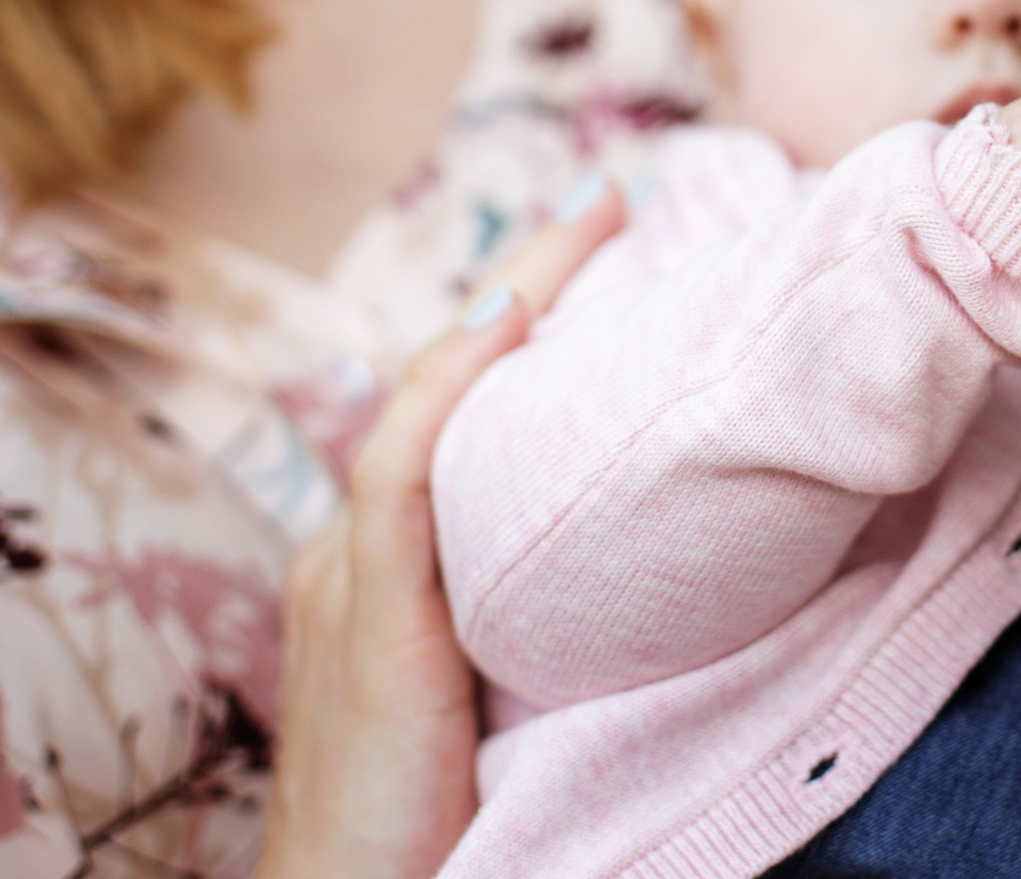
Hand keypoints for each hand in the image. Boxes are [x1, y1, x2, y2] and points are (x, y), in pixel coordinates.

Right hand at [256, 185, 626, 878]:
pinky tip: (503, 323)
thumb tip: (667, 556)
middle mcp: (358, 547)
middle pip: (442, 381)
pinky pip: (402, 474)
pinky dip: (450, 389)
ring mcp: (353, 574)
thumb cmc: (434, 821)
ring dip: (507, 301)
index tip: (608, 249)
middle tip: (610, 204)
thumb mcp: (500, 687)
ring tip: (588, 223)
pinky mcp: (370, 615)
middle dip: (525, 284)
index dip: (523, 327)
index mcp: (387, 563)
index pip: (458, 414)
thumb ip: (547, 611)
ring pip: (427, 401)